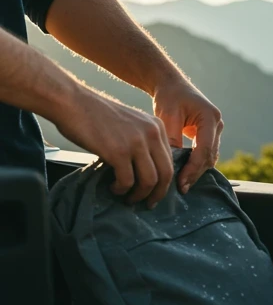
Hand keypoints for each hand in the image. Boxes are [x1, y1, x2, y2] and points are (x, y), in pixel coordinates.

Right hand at [50, 87, 173, 207]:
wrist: (71, 101)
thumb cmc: (95, 114)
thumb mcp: (131, 124)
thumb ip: (142, 142)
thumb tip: (146, 169)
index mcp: (157, 127)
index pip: (169, 161)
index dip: (164, 181)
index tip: (156, 192)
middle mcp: (151, 134)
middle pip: (165, 174)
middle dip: (157, 193)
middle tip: (148, 203)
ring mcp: (136, 143)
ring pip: (149, 180)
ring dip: (139, 194)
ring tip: (128, 198)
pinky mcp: (118, 151)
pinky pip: (127, 180)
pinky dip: (122, 189)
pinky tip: (114, 188)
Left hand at [151, 77, 222, 193]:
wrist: (171, 85)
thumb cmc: (168, 97)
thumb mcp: (167, 117)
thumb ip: (172, 139)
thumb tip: (173, 164)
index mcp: (210, 117)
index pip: (204, 149)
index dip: (193, 168)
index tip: (180, 182)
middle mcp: (217, 124)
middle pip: (210, 156)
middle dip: (196, 173)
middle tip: (181, 188)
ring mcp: (216, 130)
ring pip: (210, 157)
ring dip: (197, 171)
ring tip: (183, 184)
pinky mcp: (211, 134)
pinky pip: (207, 153)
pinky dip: (197, 164)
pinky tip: (185, 173)